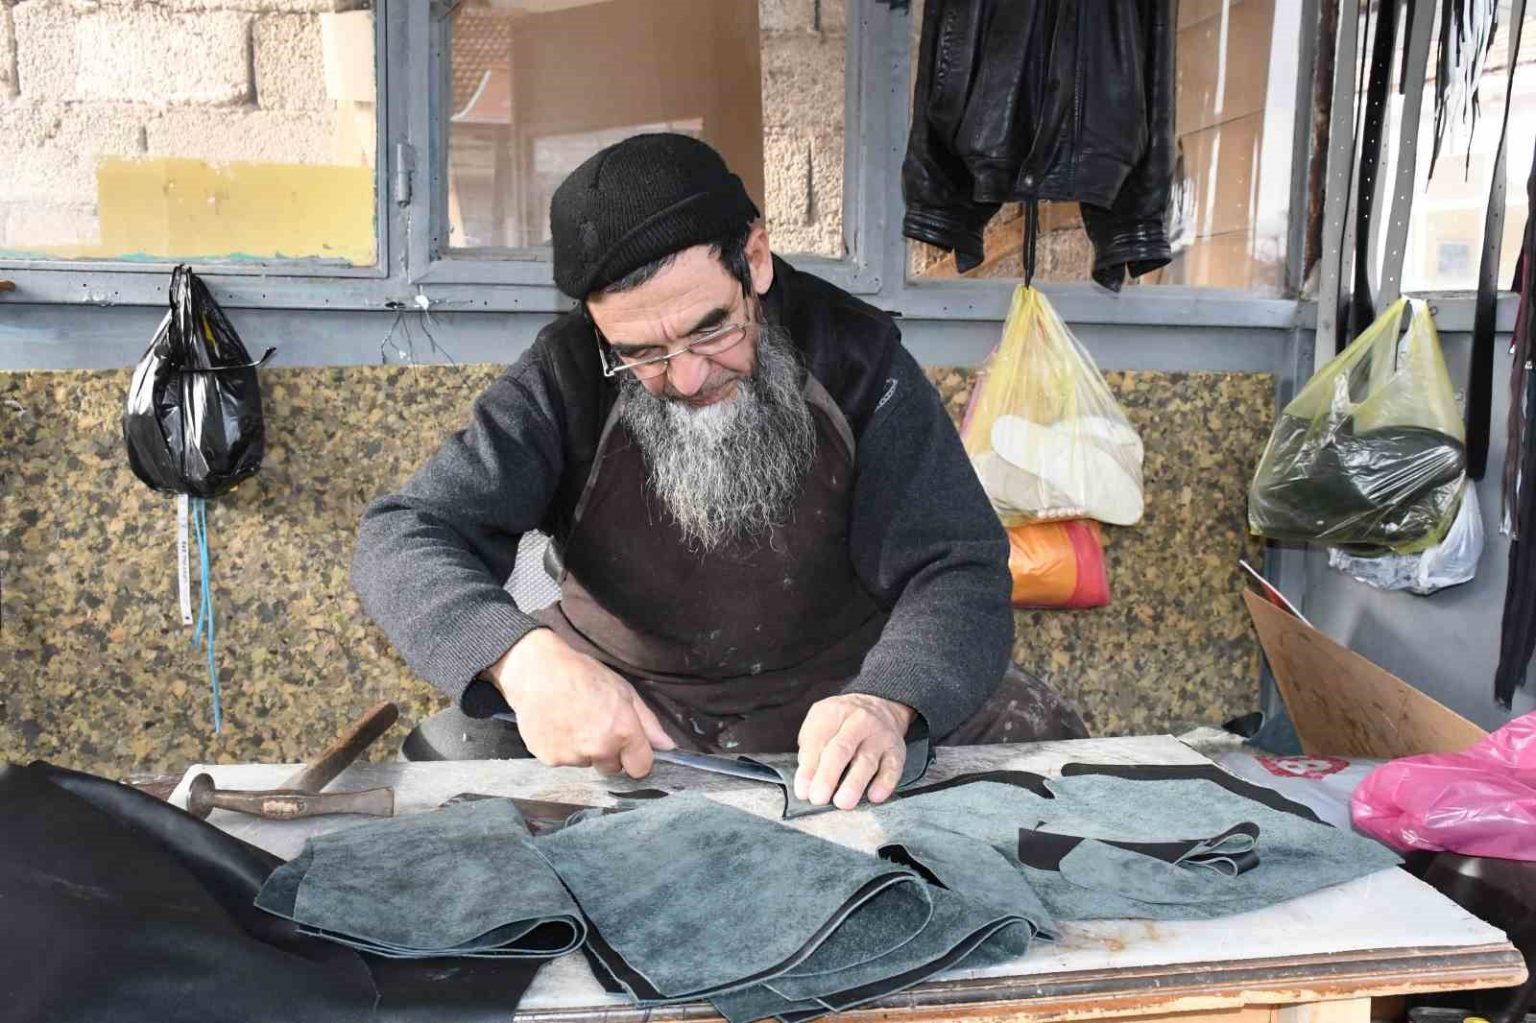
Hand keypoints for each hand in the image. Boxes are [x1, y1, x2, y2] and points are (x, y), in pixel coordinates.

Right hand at [487, 629, 674, 777]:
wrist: (536, 671)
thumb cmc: (582, 675)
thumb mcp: (623, 690)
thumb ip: (647, 722)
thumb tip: (667, 745)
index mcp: (623, 731)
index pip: (640, 768)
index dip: (636, 757)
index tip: (629, 748)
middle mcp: (599, 748)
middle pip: (613, 768)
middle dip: (608, 752)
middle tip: (595, 725)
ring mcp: (573, 756)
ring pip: (587, 763)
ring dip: (584, 750)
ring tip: (573, 721)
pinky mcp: (550, 759)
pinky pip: (564, 762)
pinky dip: (562, 748)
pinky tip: (558, 725)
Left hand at [794, 694, 915, 810]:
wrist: (878, 705)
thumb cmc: (841, 723)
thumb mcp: (820, 724)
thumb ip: (811, 750)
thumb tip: (807, 783)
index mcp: (834, 713)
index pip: (818, 740)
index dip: (809, 768)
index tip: (803, 791)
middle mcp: (859, 721)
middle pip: (842, 749)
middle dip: (828, 775)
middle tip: (818, 798)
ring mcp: (880, 736)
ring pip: (867, 760)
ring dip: (854, 783)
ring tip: (842, 802)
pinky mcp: (896, 751)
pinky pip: (892, 768)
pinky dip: (885, 783)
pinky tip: (875, 796)